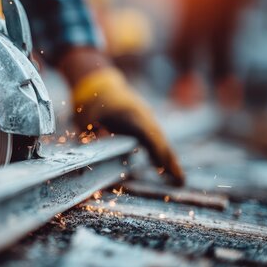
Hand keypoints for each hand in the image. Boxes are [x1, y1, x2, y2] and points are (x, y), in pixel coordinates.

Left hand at [60, 48, 184, 185]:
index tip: (163, 168)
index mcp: (130, 114)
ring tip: (179, 180)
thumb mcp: (87, 119)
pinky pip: (156, 139)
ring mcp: (146, 117)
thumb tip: (99, 148)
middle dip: (169, 160)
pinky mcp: (145, 121)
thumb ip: (94, 135)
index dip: (156, 152)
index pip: (148, 135)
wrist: (100, 85)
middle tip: (180, 181)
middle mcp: (143, 115)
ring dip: (169, 158)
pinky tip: (168, 168)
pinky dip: (162, 152)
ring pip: (161, 140)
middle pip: (159, 140)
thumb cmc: (92, 103)